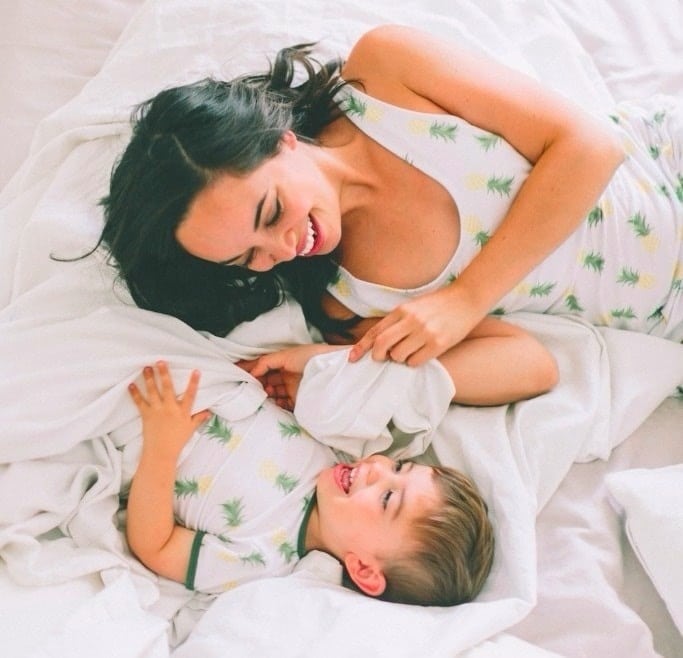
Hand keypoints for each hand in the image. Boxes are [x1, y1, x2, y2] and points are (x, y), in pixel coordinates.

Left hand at [128, 361, 209, 459]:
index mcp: (183, 412)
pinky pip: (139, 402)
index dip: (194, 382)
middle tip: (160, 361)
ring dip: (149, 378)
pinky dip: (134, 393)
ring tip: (146, 368)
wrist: (161, 453)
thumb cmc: (177, 441)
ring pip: (152, 391)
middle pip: (167, 388)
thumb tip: (208, 411)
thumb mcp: (190, 429)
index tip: (196, 371)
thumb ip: (198, 418)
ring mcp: (157, 411)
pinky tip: (130, 385)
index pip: (191, 395)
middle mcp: (170, 408)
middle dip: (164, 373)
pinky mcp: (146, 415)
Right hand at [237, 344, 345, 409]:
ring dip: (266, 397)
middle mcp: (287, 376)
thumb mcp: (286, 355)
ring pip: (275, 395)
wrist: (333, 368)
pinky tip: (272, 404)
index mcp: (284, 363)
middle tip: (249, 391)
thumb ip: (266, 362)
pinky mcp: (300, 400)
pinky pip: (285, 405)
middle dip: (258, 387)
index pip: (264, 369)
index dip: (254, 374)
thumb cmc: (311, 357)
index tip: (242, 380)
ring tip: (259, 398)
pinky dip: (277, 406)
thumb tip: (251, 373)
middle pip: (268, 382)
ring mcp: (293, 388)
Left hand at [348, 286, 483, 365]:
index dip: (361, 346)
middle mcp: (411, 320)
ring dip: (400, 358)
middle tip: (382, 359)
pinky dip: (414, 362)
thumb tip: (380, 342)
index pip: (376, 331)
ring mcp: (425, 332)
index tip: (352, 358)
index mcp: (402, 310)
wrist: (468, 298)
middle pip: (382, 345)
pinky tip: (422, 353)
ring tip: (411, 350)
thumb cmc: (440, 304)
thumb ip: (398, 320)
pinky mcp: (438, 343)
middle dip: (378, 356)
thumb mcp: (415, 306)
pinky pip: (416, 361)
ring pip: (399, 356)